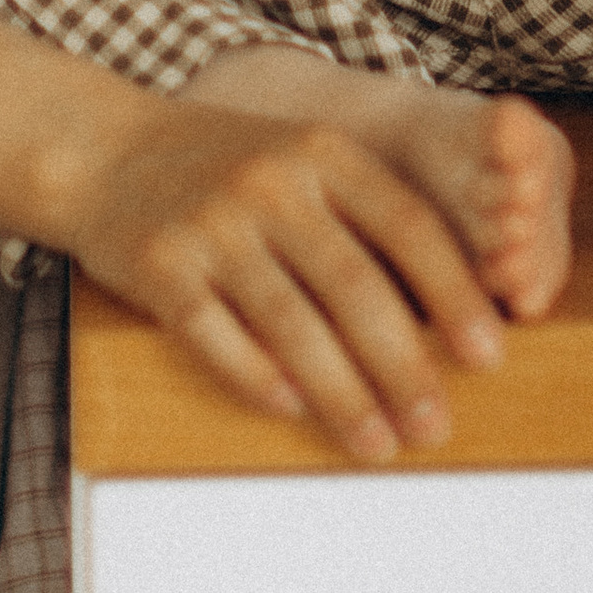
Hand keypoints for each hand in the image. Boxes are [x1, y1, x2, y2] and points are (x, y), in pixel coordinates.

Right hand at [56, 88, 507, 462]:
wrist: (102, 148)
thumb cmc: (222, 164)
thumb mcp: (300, 157)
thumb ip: (363, 214)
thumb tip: (446, 312)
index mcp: (320, 149)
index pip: (406, 224)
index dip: (453, 292)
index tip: (490, 353)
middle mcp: (271, 181)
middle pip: (354, 285)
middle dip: (403, 365)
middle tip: (436, 425)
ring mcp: (213, 223)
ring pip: (291, 323)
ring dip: (341, 393)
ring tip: (378, 444)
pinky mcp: (160, 265)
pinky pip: (217, 336)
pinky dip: (258, 378)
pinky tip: (292, 411)